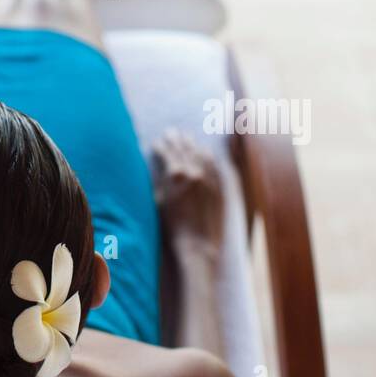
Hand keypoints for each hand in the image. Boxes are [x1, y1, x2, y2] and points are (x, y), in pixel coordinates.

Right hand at [151, 128, 224, 251]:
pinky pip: (215, 165)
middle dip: (175, 139)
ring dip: (192, 144)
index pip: (166, 153)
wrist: (197, 244)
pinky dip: (208, 156)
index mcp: (175, 175)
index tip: (156, 144)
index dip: (160, 147)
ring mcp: (209, 178)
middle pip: (183, 149)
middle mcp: (194, 172)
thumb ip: (158, 180)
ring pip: (200, 153)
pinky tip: (205, 152)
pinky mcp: (220, 187)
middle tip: (171, 132)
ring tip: (187, 138)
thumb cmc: (173, 226)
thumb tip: (156, 167)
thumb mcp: (158, 200)